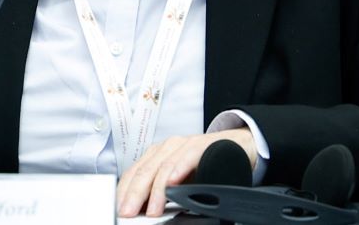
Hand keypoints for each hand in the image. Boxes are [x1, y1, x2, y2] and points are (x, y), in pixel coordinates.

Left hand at [116, 128, 256, 217]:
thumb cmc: (206, 164)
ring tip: (152, 210)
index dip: (125, 192)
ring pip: (164, 165)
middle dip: (134, 194)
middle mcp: (168, 147)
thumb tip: (146, 210)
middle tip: (127, 213)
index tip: (120, 210)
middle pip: (145, 171)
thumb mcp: (180, 180)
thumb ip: (164, 191)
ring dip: (156, 190)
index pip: (134, 173)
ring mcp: (185, 145)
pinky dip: (179, 170)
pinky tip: (173, 182)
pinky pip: (188, 156)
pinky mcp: (203, 145)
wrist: (238, 145)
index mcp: (158, 155)